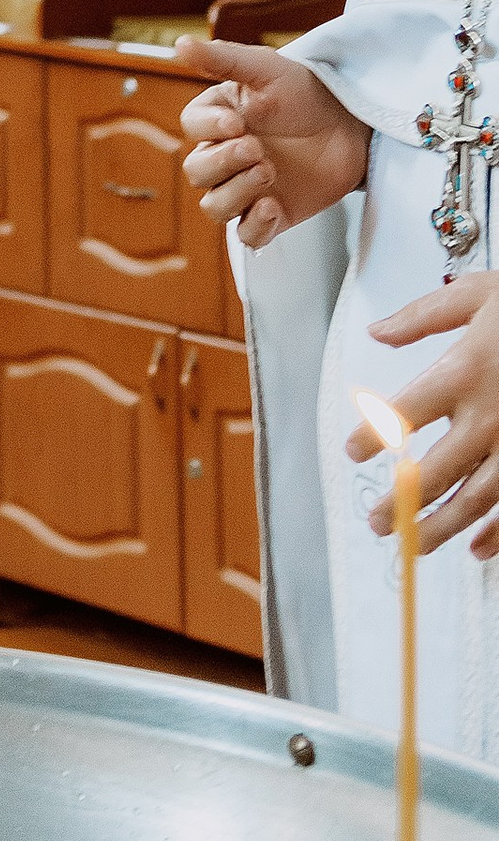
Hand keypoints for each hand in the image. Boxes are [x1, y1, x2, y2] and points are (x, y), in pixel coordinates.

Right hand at [177, 35, 371, 249]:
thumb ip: (222, 59)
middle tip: (257, 149)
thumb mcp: (266, 69)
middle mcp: (226, 156)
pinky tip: (273, 206)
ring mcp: (248, 188)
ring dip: (235, 192)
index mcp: (218, 119)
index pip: (191, 128)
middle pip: (197, 172)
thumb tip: (179, 45)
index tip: (237, 122)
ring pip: (214, 207)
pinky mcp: (274, 216)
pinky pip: (247, 236)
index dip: (208, 128)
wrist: (353, 125)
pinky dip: (255, 226)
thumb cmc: (306, 92)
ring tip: (268, 172)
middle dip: (223, 162)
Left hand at [354, 274, 498, 558]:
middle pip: (433, 473)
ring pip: (474, 502)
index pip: (401, 414)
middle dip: (400, 504)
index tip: (355, 451)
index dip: (372, 437)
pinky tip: (478, 547)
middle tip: (378, 520)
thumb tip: (379, 332)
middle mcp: (488, 417)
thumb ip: (422, 316)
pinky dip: (498, 535)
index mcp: (462, 371)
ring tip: (413, 542)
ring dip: (441, 528)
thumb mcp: (477, 293)